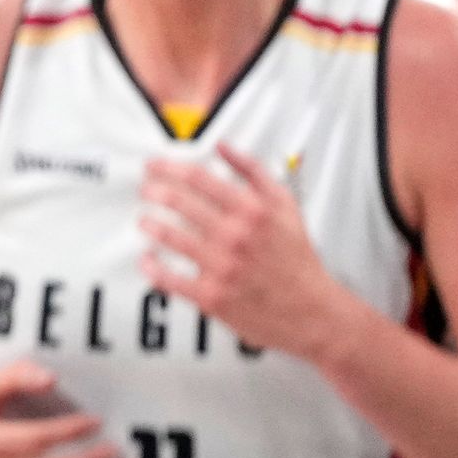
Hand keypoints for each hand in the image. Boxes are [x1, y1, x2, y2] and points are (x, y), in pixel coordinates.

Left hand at [139, 144, 354, 362]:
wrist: (312, 310)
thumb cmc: (295, 257)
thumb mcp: (285, 205)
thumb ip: (253, 172)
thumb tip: (223, 147)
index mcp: (252, 210)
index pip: (198, 178)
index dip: (168, 167)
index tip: (153, 165)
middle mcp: (235, 236)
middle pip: (179, 203)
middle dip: (154, 192)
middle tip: (145, 189)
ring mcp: (222, 267)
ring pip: (171, 237)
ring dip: (150, 225)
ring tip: (144, 221)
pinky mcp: (212, 296)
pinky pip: (170, 279)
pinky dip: (152, 267)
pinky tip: (146, 259)